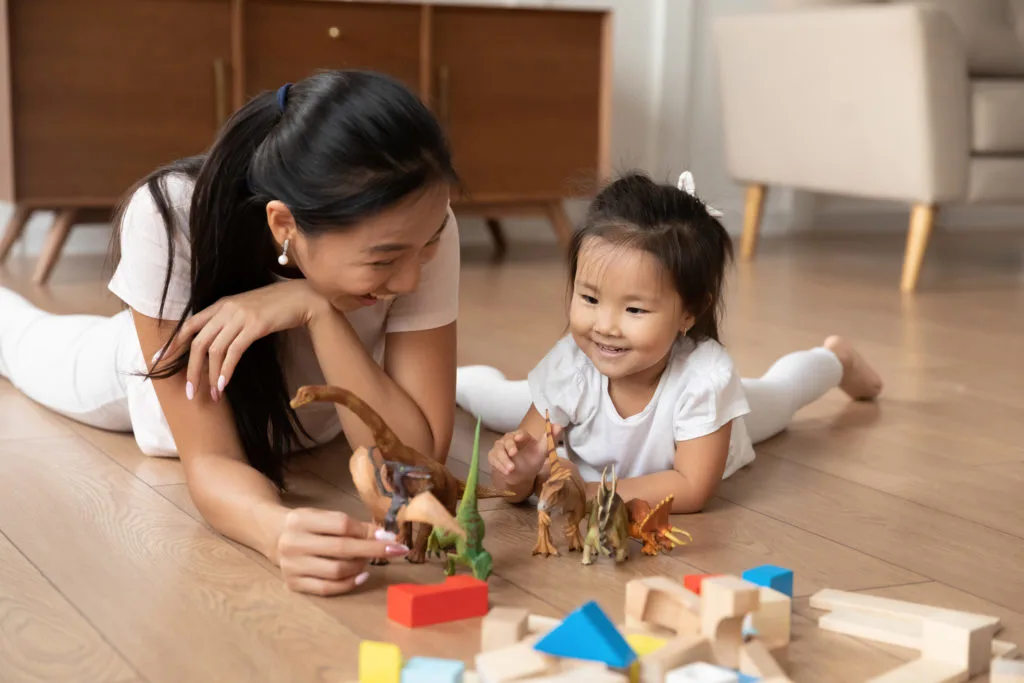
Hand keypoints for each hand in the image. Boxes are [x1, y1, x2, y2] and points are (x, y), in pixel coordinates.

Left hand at [155, 280, 326, 400]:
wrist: (303, 298)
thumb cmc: (277, 307)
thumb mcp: (247, 311)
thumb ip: (230, 322)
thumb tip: (216, 345)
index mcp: (221, 305)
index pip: (189, 325)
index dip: (173, 344)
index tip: (159, 361)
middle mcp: (226, 309)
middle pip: (198, 342)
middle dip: (191, 370)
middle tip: (190, 392)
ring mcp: (240, 316)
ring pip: (214, 350)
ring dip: (210, 376)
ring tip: (211, 395)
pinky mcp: (256, 326)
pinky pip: (234, 352)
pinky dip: (226, 370)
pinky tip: (224, 384)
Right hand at [274, 508, 409, 595]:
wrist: (275, 536)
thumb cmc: (309, 526)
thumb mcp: (325, 517)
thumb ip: (352, 526)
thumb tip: (384, 537)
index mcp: (300, 519)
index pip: (341, 525)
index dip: (368, 531)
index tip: (390, 537)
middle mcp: (292, 543)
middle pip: (341, 548)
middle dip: (372, 550)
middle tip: (395, 550)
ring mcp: (291, 566)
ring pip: (336, 571)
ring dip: (360, 566)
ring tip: (368, 560)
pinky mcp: (293, 584)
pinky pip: (327, 588)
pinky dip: (348, 584)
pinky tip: (361, 575)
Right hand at [488, 424, 561, 487]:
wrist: (520, 475)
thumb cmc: (531, 460)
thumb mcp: (543, 451)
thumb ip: (551, 438)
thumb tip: (559, 425)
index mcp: (522, 436)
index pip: (520, 433)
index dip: (520, 435)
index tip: (519, 438)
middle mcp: (509, 439)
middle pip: (507, 440)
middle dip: (510, 447)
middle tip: (513, 454)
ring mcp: (499, 448)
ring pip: (499, 451)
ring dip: (504, 460)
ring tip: (510, 469)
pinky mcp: (493, 456)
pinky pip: (494, 459)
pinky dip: (499, 466)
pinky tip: (505, 471)